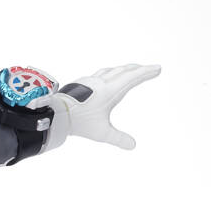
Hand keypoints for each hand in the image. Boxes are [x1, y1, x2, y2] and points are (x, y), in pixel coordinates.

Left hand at [39, 64, 160, 150]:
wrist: (57, 114)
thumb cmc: (79, 122)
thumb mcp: (102, 133)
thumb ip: (118, 139)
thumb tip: (133, 145)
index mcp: (111, 90)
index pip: (134, 77)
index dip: (147, 72)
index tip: (157, 68)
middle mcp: (103, 82)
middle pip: (125, 70)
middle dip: (138, 69)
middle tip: (148, 69)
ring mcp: (91, 80)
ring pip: (112, 70)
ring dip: (124, 69)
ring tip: (129, 70)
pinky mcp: (82, 82)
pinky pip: (100, 74)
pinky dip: (110, 73)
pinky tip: (106, 77)